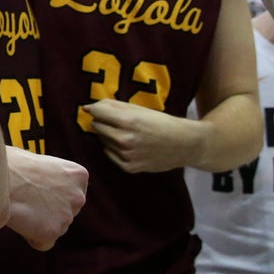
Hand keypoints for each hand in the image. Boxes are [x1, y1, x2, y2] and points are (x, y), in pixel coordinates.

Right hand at [5, 148, 87, 250]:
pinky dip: (29, 236)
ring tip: (18, 206)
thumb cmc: (7, 164)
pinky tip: (18, 220)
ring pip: (53, 228)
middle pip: (63, 212)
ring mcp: (67, 217)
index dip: (47, 192)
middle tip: (23, 199)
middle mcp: (78, 197)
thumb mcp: (37, 162)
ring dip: (36, 222)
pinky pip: (42, 243)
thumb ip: (48, 176)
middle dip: (45, 209)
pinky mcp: (52, 233)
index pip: (69, 193)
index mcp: (78, 175)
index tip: (32, 187)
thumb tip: (40, 187)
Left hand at [84, 99, 200, 172]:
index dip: (95, 109)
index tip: (97, 108)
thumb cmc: (162, 123)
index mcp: (129, 121)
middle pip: (97, 126)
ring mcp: (126, 155)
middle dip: (103, 121)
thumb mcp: (140, 109)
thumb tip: (88, 107)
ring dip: (109, 135)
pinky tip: (129, 145)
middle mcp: (125, 140)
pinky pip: (109, 153)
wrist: (185, 145)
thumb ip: (113, 107)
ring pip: (102, 140)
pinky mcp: (129, 167)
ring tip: (128, 133)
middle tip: (119, 121)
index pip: (97, 112)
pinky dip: (114, 148)